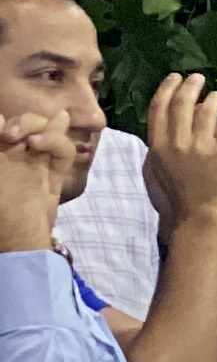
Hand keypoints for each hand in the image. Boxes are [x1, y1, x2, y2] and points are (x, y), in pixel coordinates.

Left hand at [0, 113, 63, 254]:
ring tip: (29, 140)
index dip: (4, 121)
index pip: (5, 126)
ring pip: (50, 131)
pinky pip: (64, 153)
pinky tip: (40, 144)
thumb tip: (0, 120)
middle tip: (10, 134)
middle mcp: (16, 156)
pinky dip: (56, 142)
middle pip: (28, 123)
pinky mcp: (55, 177)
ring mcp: (38, 165)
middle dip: (24, 121)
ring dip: (40, 127)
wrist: (14, 241)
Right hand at [140, 73, 216, 230]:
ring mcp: (203, 146)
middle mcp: (179, 142)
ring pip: (208, 109)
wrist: (200, 216)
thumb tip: (172, 120)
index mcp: (158, 145)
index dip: (167, 87)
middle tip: (199, 78)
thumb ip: (160, 143)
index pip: (159, 106)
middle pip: (183, 102)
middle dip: (191, 85)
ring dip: (213, 98)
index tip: (175, 77)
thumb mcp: (155, 169)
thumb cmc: (175, 196)